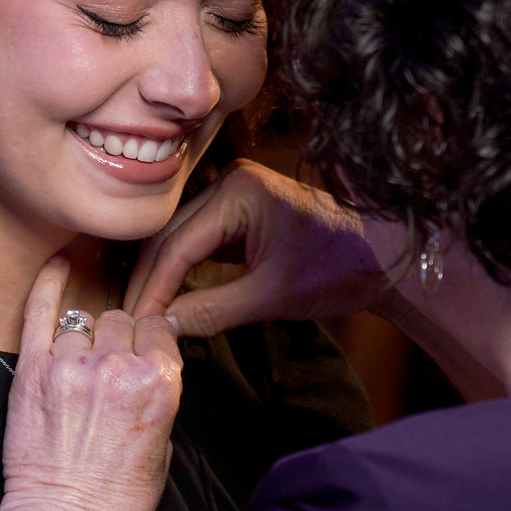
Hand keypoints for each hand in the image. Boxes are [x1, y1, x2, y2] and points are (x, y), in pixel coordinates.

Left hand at [0, 256, 182, 510]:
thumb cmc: (116, 503)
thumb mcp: (163, 448)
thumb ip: (158, 397)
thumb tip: (148, 367)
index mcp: (160, 384)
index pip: (159, 329)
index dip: (150, 340)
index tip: (142, 351)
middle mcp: (118, 366)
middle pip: (121, 321)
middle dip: (118, 339)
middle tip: (108, 371)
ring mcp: (71, 365)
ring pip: (84, 321)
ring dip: (84, 337)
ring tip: (79, 368)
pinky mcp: (32, 372)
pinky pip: (40, 310)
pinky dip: (49, 284)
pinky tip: (59, 264)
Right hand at [126, 160, 387, 335]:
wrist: (383, 257)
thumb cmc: (338, 269)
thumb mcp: (271, 296)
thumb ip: (212, 310)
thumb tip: (162, 328)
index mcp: (238, 192)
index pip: (178, 244)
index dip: (153, 289)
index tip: (135, 324)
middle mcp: (229, 182)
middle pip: (170, 235)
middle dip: (148, 281)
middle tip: (127, 323)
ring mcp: (233, 195)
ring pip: (179, 238)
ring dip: (160, 276)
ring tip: (140, 315)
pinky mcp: (239, 213)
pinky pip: (198, 241)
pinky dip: (181, 270)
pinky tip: (166, 299)